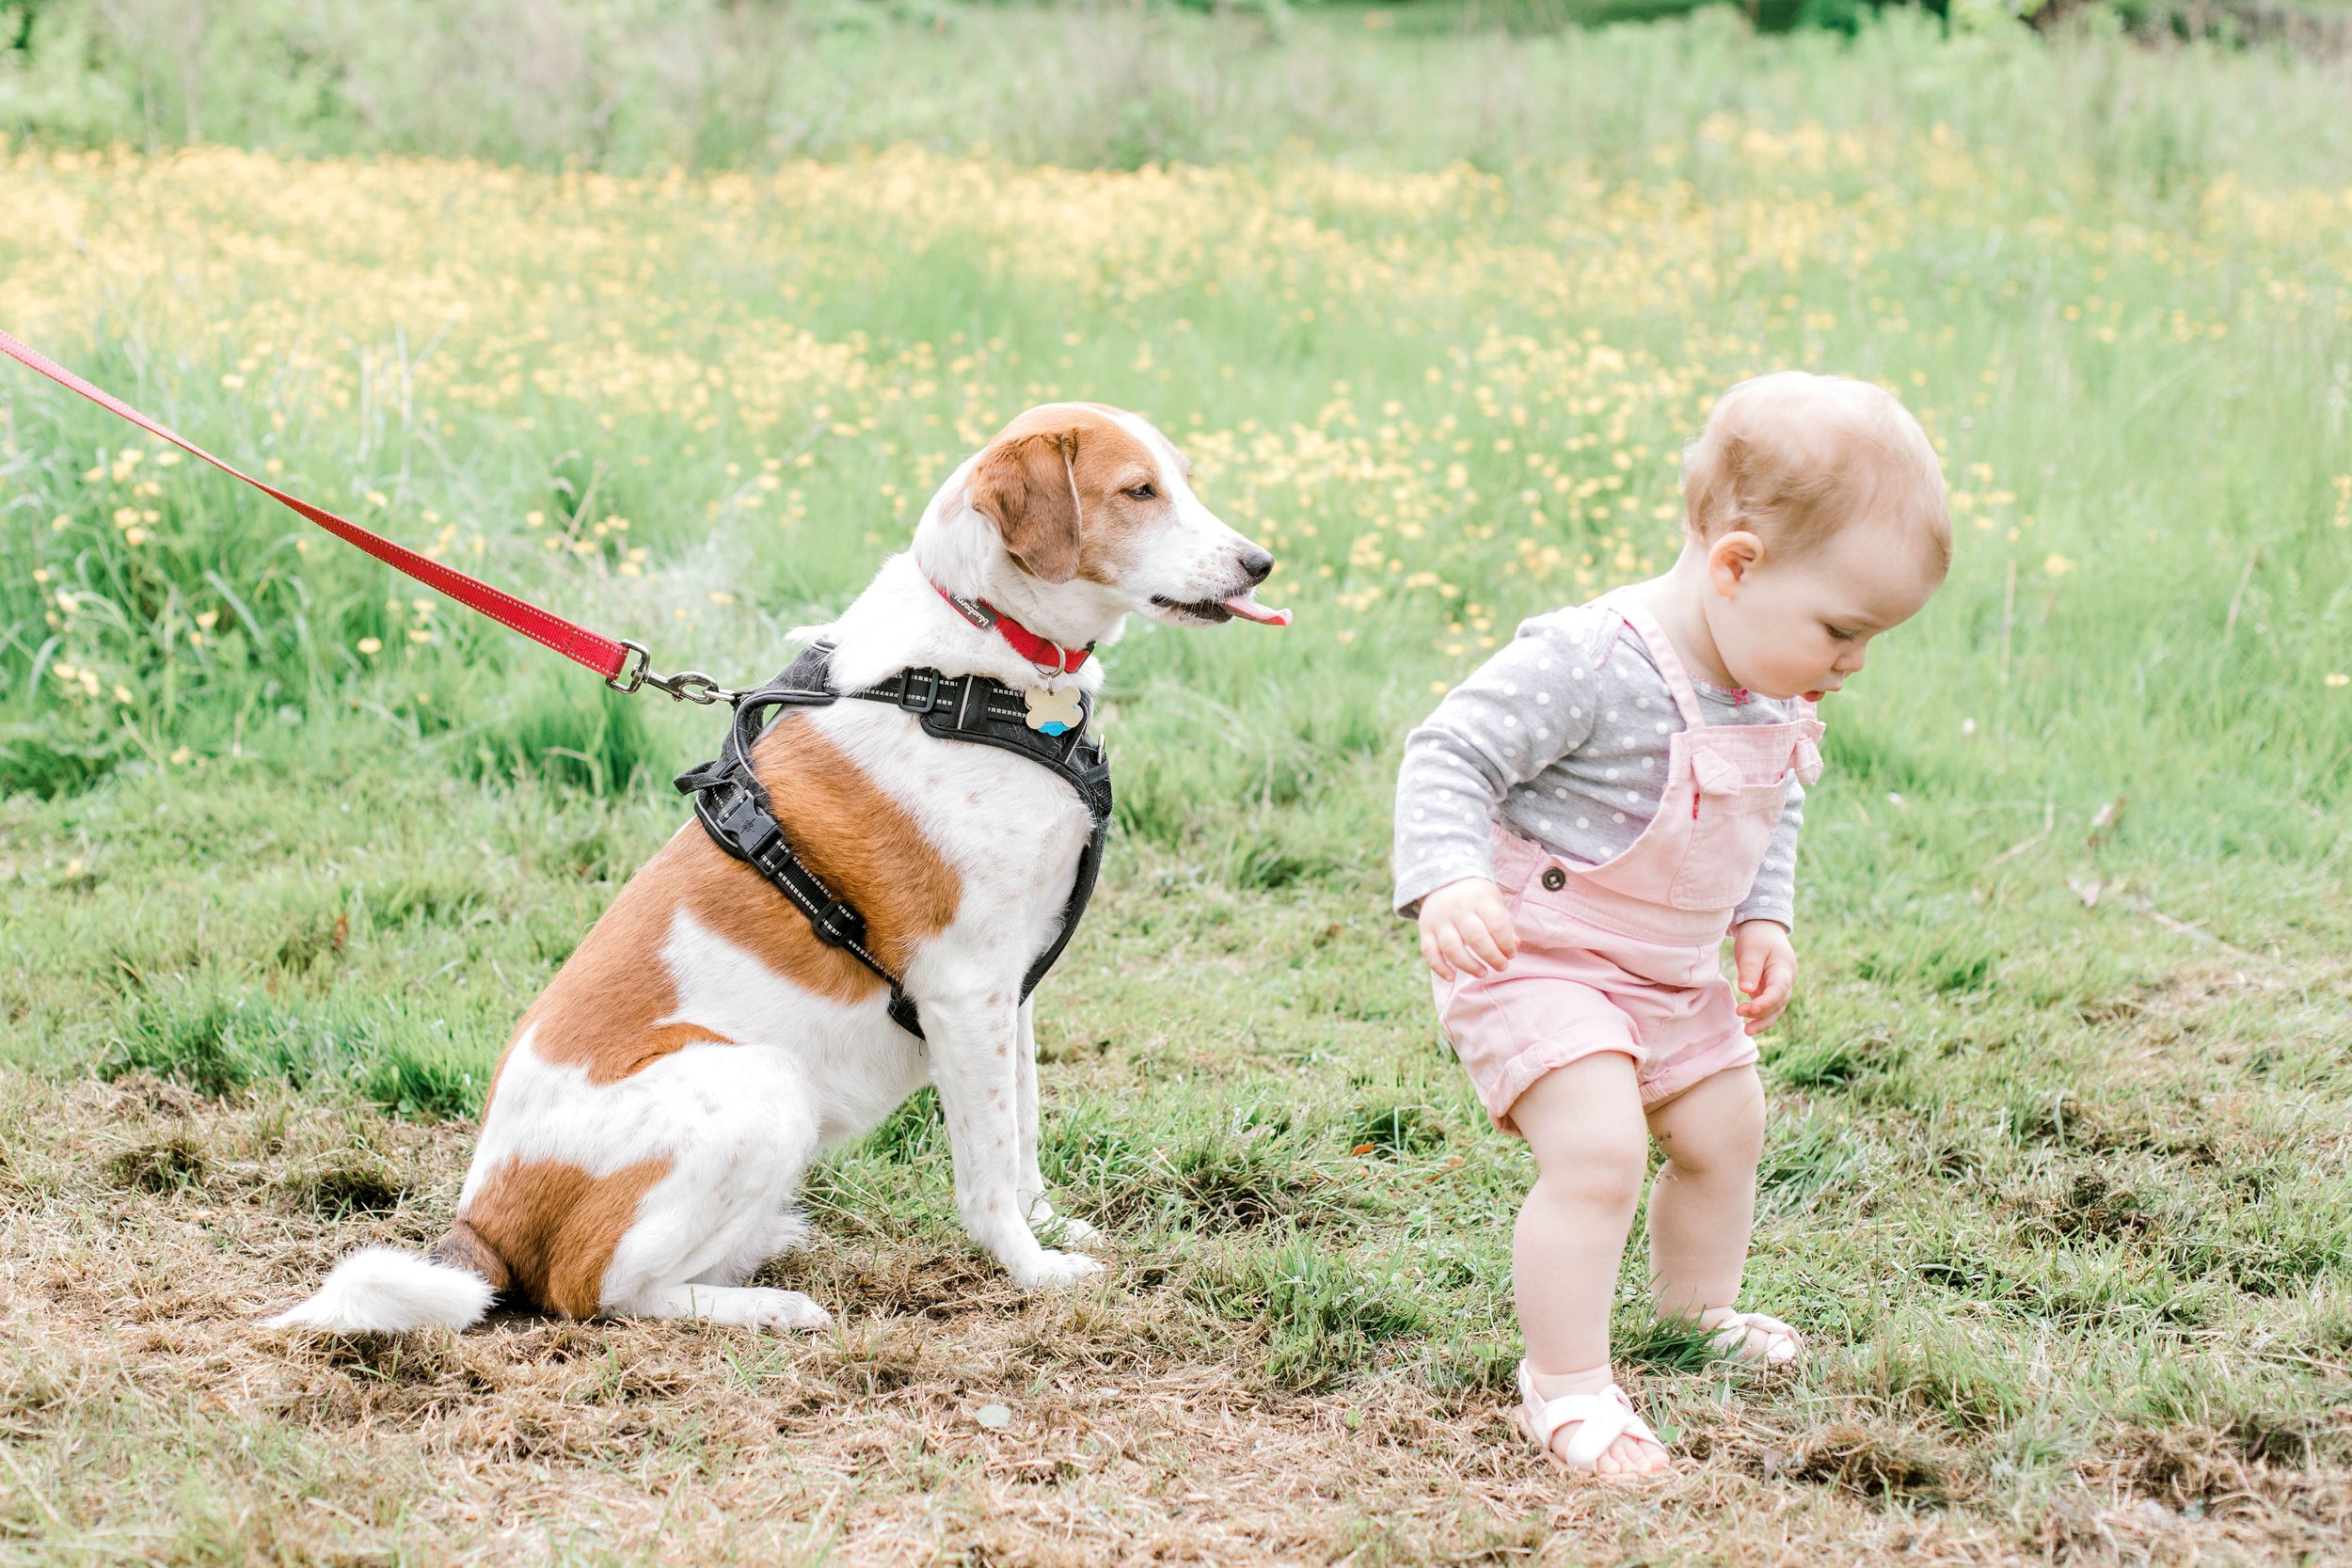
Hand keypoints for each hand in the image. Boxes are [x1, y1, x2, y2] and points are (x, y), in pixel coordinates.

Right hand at [1417, 877, 1518, 981]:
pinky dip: (1439, 967)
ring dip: (1469, 965)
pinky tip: (1452, 977)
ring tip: (1483, 973)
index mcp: (1479, 899)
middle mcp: (1457, 909)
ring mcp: (1439, 920)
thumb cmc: (1476, 897)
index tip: (1511, 954)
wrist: (1443, 880)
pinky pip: (1429, 952)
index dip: (1506, 943)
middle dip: (1492, 957)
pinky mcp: (1425, 930)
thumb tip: (1515, 945)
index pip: (1496, 924)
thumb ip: (1504, 923)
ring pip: (1451, 948)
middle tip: (1501, 966)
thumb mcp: (1493, 902)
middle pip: (1475, 937)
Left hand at [1732, 920, 1795, 1034]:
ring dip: (1762, 1020)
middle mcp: (1786, 981)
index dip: (1766, 1002)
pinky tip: (1747, 1024)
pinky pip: (1768, 1007)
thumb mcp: (1751, 949)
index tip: (1750, 1008)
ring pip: (1776, 1009)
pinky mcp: (1770, 990)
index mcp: (1784, 969)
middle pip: (1779, 1003)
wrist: (1762, 929)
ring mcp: (1779, 987)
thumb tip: (1746, 990)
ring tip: (1746, 1030)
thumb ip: (1749, 969)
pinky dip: (1760, 1016)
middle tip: (1740, 1013)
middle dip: (1762, 1013)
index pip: (1779, 990)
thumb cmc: (1757, 937)